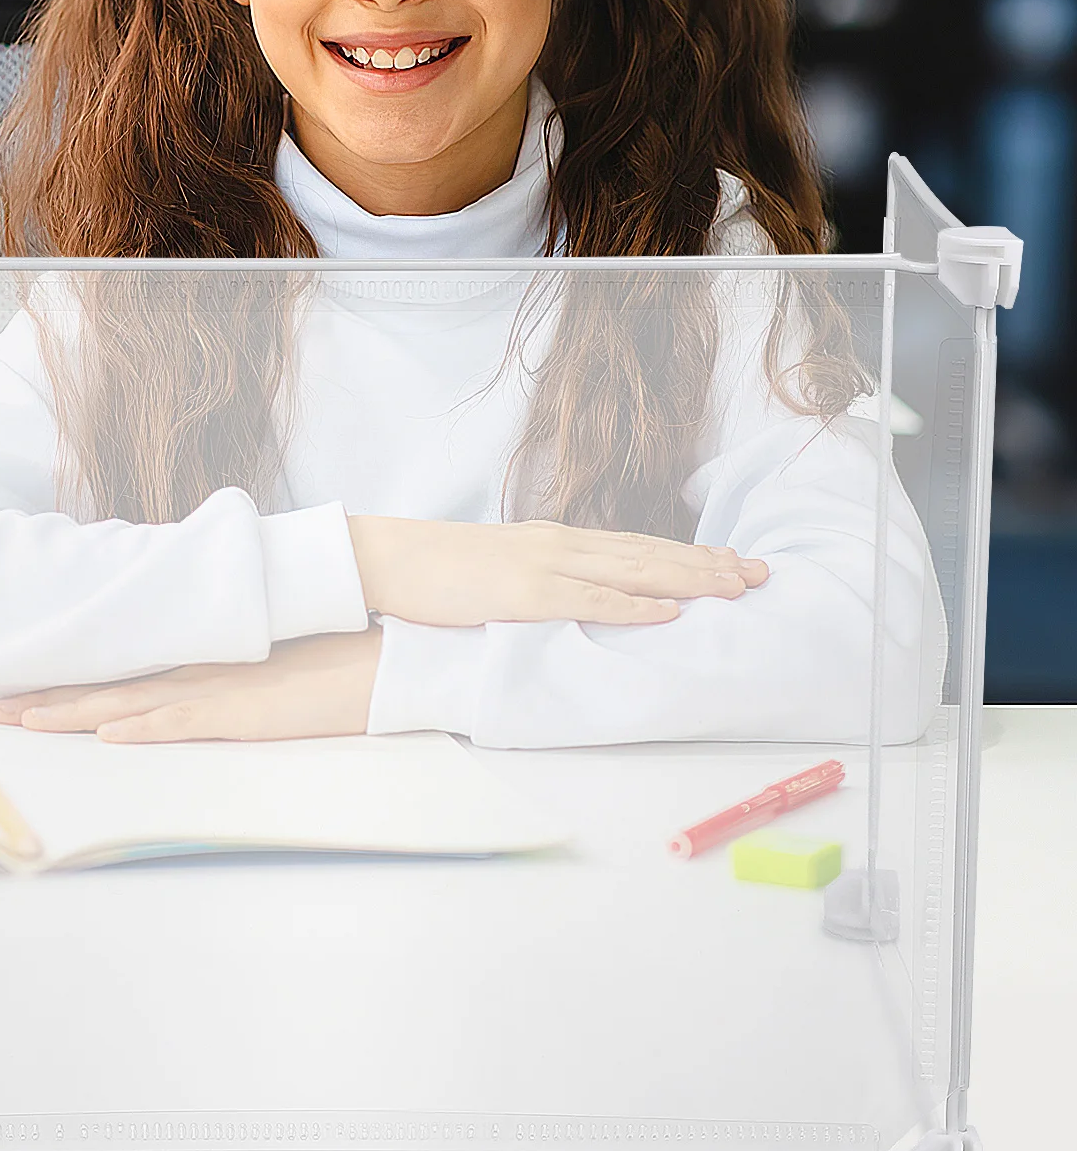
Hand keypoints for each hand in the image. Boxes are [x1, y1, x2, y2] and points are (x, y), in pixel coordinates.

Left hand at [0, 628, 382, 742]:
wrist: (380, 654)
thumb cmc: (328, 659)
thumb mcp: (263, 661)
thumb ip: (221, 666)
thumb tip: (183, 676)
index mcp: (199, 660)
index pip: (121, 670)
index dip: (69, 679)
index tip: (21, 686)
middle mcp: (197, 670)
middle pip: (109, 685)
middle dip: (49, 697)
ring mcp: (219, 690)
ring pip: (130, 704)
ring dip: (74, 713)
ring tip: (23, 720)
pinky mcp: (246, 713)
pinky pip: (185, 722)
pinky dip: (145, 728)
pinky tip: (108, 734)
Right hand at [347, 515, 768, 628]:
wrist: (390, 557)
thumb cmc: (438, 569)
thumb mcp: (500, 566)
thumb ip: (541, 575)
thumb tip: (575, 596)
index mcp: (555, 540)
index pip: (636, 544)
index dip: (688, 553)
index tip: (732, 561)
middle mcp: (559, 544)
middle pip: (649, 552)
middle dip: (708, 564)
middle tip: (760, 574)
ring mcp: (544, 565)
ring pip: (632, 570)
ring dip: (689, 578)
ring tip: (735, 587)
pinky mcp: (524, 593)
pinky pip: (589, 599)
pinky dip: (633, 604)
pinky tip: (668, 610)